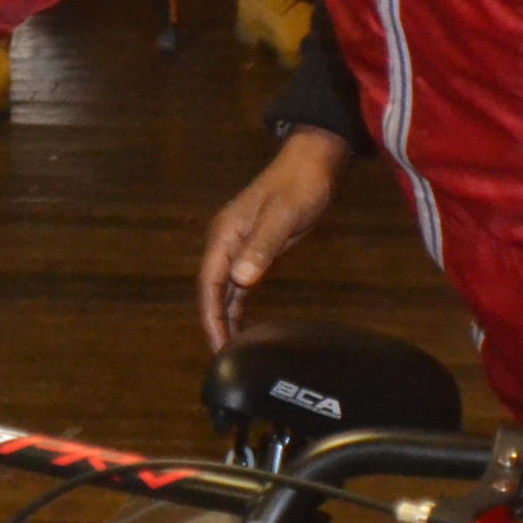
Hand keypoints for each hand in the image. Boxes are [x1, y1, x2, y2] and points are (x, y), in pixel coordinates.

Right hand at [196, 127, 352, 348]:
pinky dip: (240, 306)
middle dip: (215, 324)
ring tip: (232, 350)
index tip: (217, 345)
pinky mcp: (257, 250)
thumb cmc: (298, 187)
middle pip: (213, 291)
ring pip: (226, 290)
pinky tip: (245, 326)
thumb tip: (239, 281)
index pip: (209, 283)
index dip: (210, 316)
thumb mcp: (282, 218)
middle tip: (223, 358)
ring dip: (226, 318)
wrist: (314, 163)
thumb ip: (260, 248)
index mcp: (224, 234)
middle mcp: (227, 243)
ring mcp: (241, 247)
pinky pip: (242, 284)